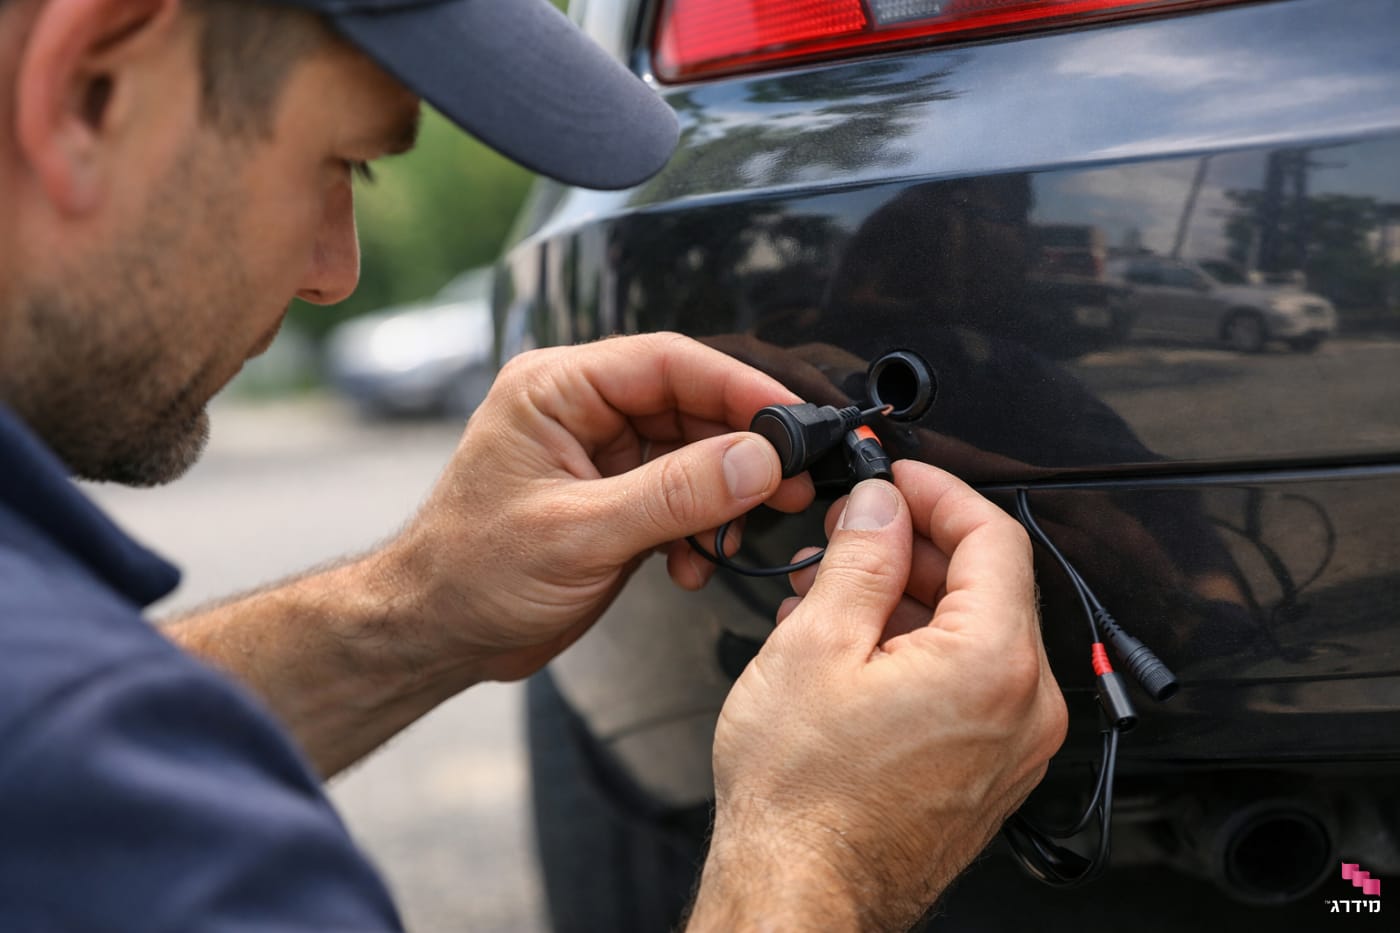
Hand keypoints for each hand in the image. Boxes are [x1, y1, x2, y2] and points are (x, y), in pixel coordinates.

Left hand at [374, 333, 814, 683]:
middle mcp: (581, 410)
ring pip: (693, 453)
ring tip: (748, 532)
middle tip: (796, 482)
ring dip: (728, 494)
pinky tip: (694, 565)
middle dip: (745, 447)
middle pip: (690, 404)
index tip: (793, 421)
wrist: (436, 634)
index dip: (738, 387)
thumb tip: (759, 460)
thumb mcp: (580, 533)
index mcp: (557, 389)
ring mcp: (600, 455)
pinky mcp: (614, 499)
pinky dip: (700, 528)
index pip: (668, 362)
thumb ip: (675, 494)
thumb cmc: (473, 575)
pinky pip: (681, 496)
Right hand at [689, 462, 1067, 931]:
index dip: (938, 490)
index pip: (993, 536)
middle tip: (847, 537)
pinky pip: (967, 684)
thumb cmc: (804, 798)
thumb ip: (861, 557)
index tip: (897, 477)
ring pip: (973, 634)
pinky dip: (916, 651)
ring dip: (906, 600)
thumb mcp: (816, 645)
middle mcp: (1024, 707)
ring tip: (830, 596)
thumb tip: (882, 505)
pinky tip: (851, 648)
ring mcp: (1012, 746)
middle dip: (911, 548)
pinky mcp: (989, 771)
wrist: (801, 893)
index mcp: (994, 664)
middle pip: (986, 584)